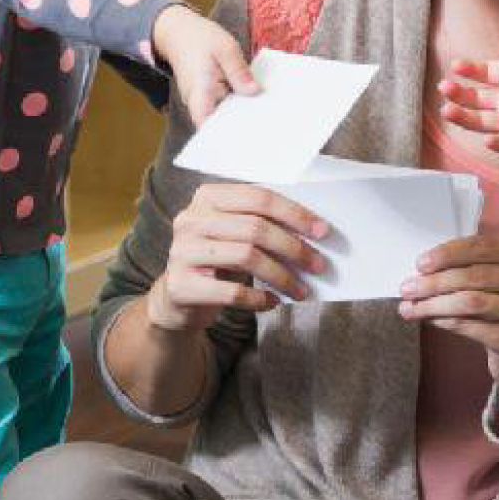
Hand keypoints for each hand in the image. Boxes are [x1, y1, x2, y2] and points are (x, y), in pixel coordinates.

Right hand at [146, 182, 328, 334]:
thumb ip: (261, 224)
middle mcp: (190, 220)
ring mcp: (182, 252)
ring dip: (282, 276)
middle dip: (293, 248)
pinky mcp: (181, 285)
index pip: (257, 197)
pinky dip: (259, 300)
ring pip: (246, 258)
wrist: (176, 298)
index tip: (321, 231)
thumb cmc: (216, 261)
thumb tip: (313, 232)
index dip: (294, 213)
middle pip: (255, 228)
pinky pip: (231, 292)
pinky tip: (272, 303)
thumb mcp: (233, 234)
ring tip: (300, 290)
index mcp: (206, 197)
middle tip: (318, 264)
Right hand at [151, 5, 258, 125]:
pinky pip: (222, 108)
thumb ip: (239, 71)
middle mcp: (197, 102)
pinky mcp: (207, 99)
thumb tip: (254, 92)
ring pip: (222, 117)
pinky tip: (253, 100)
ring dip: (240, 115)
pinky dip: (236, 105)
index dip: (225, 134)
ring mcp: (201, 102)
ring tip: (264, 111)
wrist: (179, 34)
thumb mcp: (226, 48)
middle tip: (266, 123)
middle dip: (240, 126)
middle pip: (218, 125)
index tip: (247, 135)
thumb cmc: (201, 39)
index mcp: (200, 91)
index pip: (207, 124)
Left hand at [399, 236, 498, 396]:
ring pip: (471, 302)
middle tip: (407, 287)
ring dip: (433, 303)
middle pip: (476, 275)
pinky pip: (471, 327)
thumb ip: (477, 266)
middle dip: (434, 281)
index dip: (448, 253)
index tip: (421, 263)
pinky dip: (445, 321)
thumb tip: (425, 268)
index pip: (486, 247)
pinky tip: (430, 319)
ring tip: (410, 306)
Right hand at [438, 58, 498, 158]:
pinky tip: (487, 139)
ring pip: (481, 121)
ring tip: (448, 111)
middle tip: (445, 88)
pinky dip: (494, 143)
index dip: (471, 70)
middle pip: (477, 99)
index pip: (486, 75)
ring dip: (464, 117)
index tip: (456, 67)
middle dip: (460, 94)